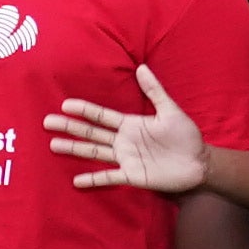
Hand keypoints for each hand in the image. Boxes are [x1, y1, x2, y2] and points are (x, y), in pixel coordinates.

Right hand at [45, 65, 210, 192]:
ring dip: (75, 149)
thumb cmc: (187, 137)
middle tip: (48, 122)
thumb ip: (155, 91)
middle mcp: (123, 141)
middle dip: (70, 127)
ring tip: (54, 145)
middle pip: (91, 133)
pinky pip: (109, 177)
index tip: (65, 104)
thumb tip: (141, 68)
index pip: (101, 116)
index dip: (84, 110)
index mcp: (130, 124)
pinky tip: (77, 181)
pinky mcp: (132, 175)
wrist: (200, 163)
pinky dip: (93, 179)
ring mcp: (125, 158)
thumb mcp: (171, 111)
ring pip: (94, 152)